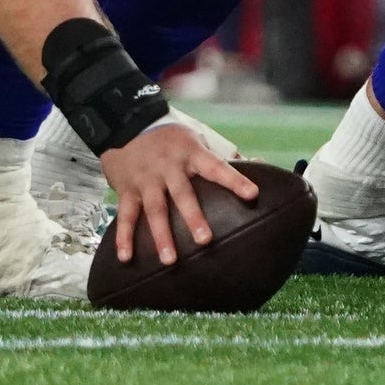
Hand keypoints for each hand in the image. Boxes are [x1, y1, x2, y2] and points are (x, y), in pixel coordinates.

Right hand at [97, 118, 255, 267]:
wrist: (127, 124)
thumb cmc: (173, 139)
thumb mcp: (198, 139)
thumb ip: (226, 154)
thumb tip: (260, 163)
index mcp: (191, 153)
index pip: (216, 166)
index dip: (234, 180)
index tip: (253, 194)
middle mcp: (168, 166)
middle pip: (181, 193)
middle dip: (192, 216)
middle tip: (204, 240)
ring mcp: (146, 179)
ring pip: (154, 208)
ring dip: (160, 235)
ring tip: (169, 260)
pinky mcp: (127, 189)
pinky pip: (126, 215)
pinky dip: (124, 237)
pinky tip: (126, 257)